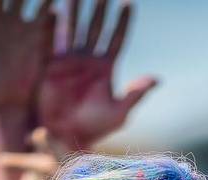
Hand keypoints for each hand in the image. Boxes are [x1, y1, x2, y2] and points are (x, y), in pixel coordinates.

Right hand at [37, 0, 157, 149]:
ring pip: (74, 29)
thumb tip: (157, 79)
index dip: (122, 22)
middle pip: (96, 28)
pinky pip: (51, 42)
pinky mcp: (50, 66)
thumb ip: (135, 94)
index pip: (116, 39)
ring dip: (75, 10)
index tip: (128, 2)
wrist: (67, 138)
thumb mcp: (119, 113)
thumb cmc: (95, 129)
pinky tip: (54, 9)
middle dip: (99, 8)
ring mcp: (68, 61)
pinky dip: (51, 26)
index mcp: (106, 68)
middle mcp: (88, 60)